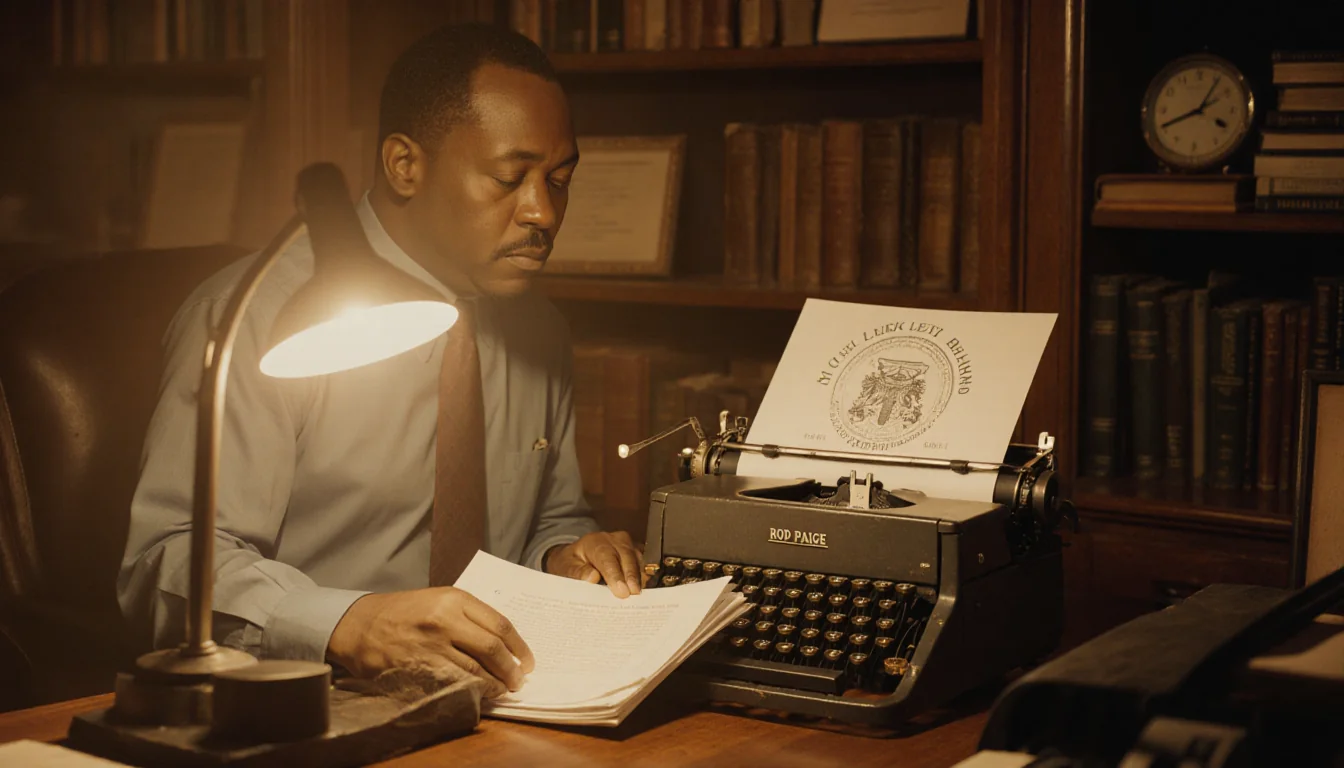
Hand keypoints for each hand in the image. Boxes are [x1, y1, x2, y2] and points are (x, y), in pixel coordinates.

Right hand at [326, 588, 534, 697]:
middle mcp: (445, 620)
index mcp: (455, 599)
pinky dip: (471, 692)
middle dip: (511, 669)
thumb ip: (469, 616)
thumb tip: (503, 641)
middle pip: (493, 649)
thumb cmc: (404, 611)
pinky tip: (478, 694)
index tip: (528, 660)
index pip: (500, 624)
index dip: (520, 646)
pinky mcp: (418, 668)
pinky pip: (454, 684)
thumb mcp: (439, 600)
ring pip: (475, 671)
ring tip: (502, 690)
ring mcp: (431, 646)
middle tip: (518, 680)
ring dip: (494, 685)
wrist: (361, 624)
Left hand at [544, 531, 643, 597]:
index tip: (621, 591)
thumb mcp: (566, 567)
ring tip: (638, 594)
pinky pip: (642, 561)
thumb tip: (592, 578)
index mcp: (594, 542)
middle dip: (631, 576)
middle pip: (626, 555)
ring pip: (637, 558)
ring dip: (639, 576)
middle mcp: (612, 539)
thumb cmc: (571, 563)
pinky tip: (641, 588)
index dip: (615, 575)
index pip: (606, 557)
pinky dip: (643, 575)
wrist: (577, 555)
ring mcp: (626, 543)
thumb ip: (577, 572)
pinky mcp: (634, 550)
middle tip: (633, 593)